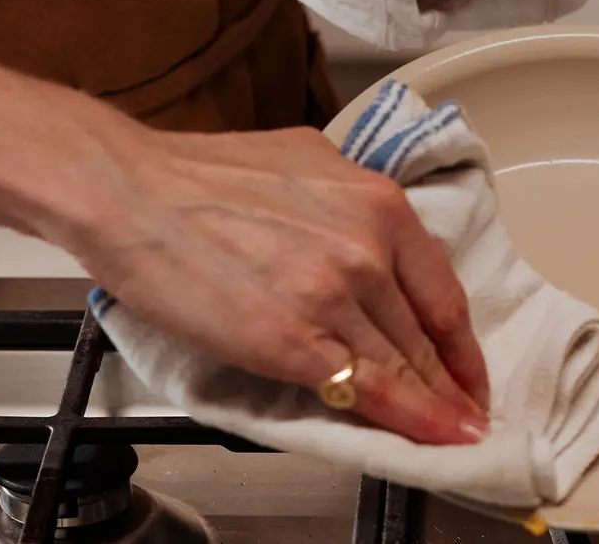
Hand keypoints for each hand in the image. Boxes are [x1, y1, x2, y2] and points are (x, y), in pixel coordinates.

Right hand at [74, 126, 491, 443]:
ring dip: (434, 407)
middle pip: (427, 333)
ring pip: (401, 365)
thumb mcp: (309, 165)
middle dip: (453, 382)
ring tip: (454, 432)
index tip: (470, 368)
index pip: (442, 290)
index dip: (462, 342)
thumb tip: (370, 239)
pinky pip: (363, 387)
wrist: (127, 190)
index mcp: (379, 204)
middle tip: (471, 412)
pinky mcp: (291, 337)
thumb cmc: (202, 174)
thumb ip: (353, 206)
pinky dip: (398, 417)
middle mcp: (367, 247)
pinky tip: (419, 434)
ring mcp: (333, 294)